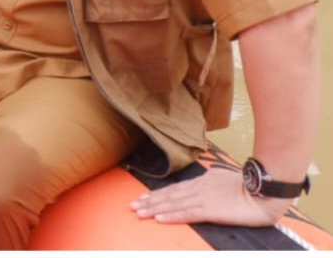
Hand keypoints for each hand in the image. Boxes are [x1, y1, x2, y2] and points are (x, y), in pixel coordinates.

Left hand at [129, 167, 291, 226]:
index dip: (158, 194)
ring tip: (139, 213)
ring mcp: (204, 199)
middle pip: (169, 196)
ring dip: (154, 209)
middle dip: (149, 201)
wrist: (265, 189)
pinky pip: (187, 214)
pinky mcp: (211, 210)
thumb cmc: (250, 186)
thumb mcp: (225, 179)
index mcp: (203, 181)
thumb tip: (205, 181)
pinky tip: (158, 219)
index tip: (143, 198)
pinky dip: (171, 216)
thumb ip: (212, 182)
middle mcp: (199, 188)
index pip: (175, 189)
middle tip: (132, 206)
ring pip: (173, 204)